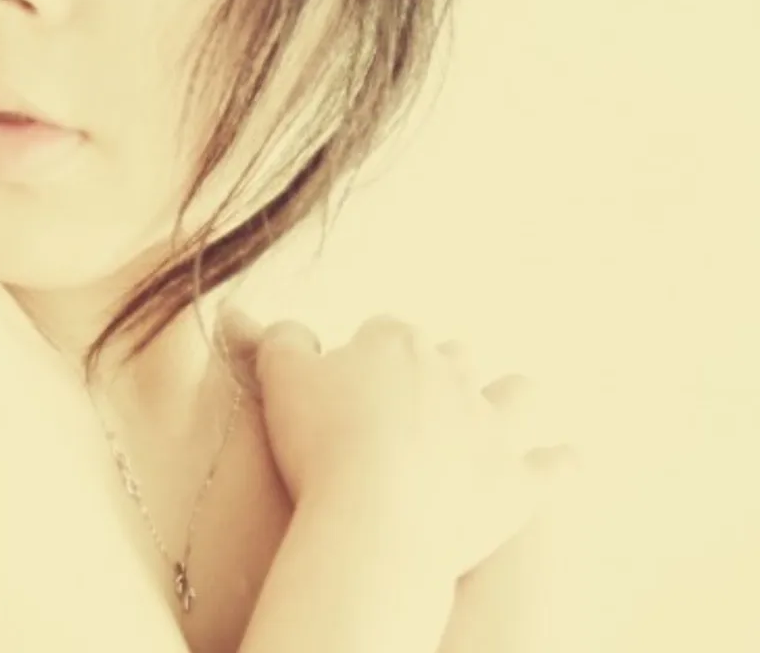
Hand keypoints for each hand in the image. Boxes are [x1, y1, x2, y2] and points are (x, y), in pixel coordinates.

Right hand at [217, 308, 574, 579]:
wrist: (374, 514)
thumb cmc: (320, 444)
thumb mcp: (281, 376)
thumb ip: (281, 339)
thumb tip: (289, 328)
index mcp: (397, 344)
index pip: (384, 332)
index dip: (365, 356)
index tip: (348, 386)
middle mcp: (453, 374)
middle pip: (453, 356)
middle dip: (437, 371)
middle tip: (410, 405)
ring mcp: (492, 427)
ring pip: (517, 394)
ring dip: (509, 399)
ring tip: (495, 414)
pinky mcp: (518, 482)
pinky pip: (555, 466)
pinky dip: (559, 463)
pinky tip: (561, 461)